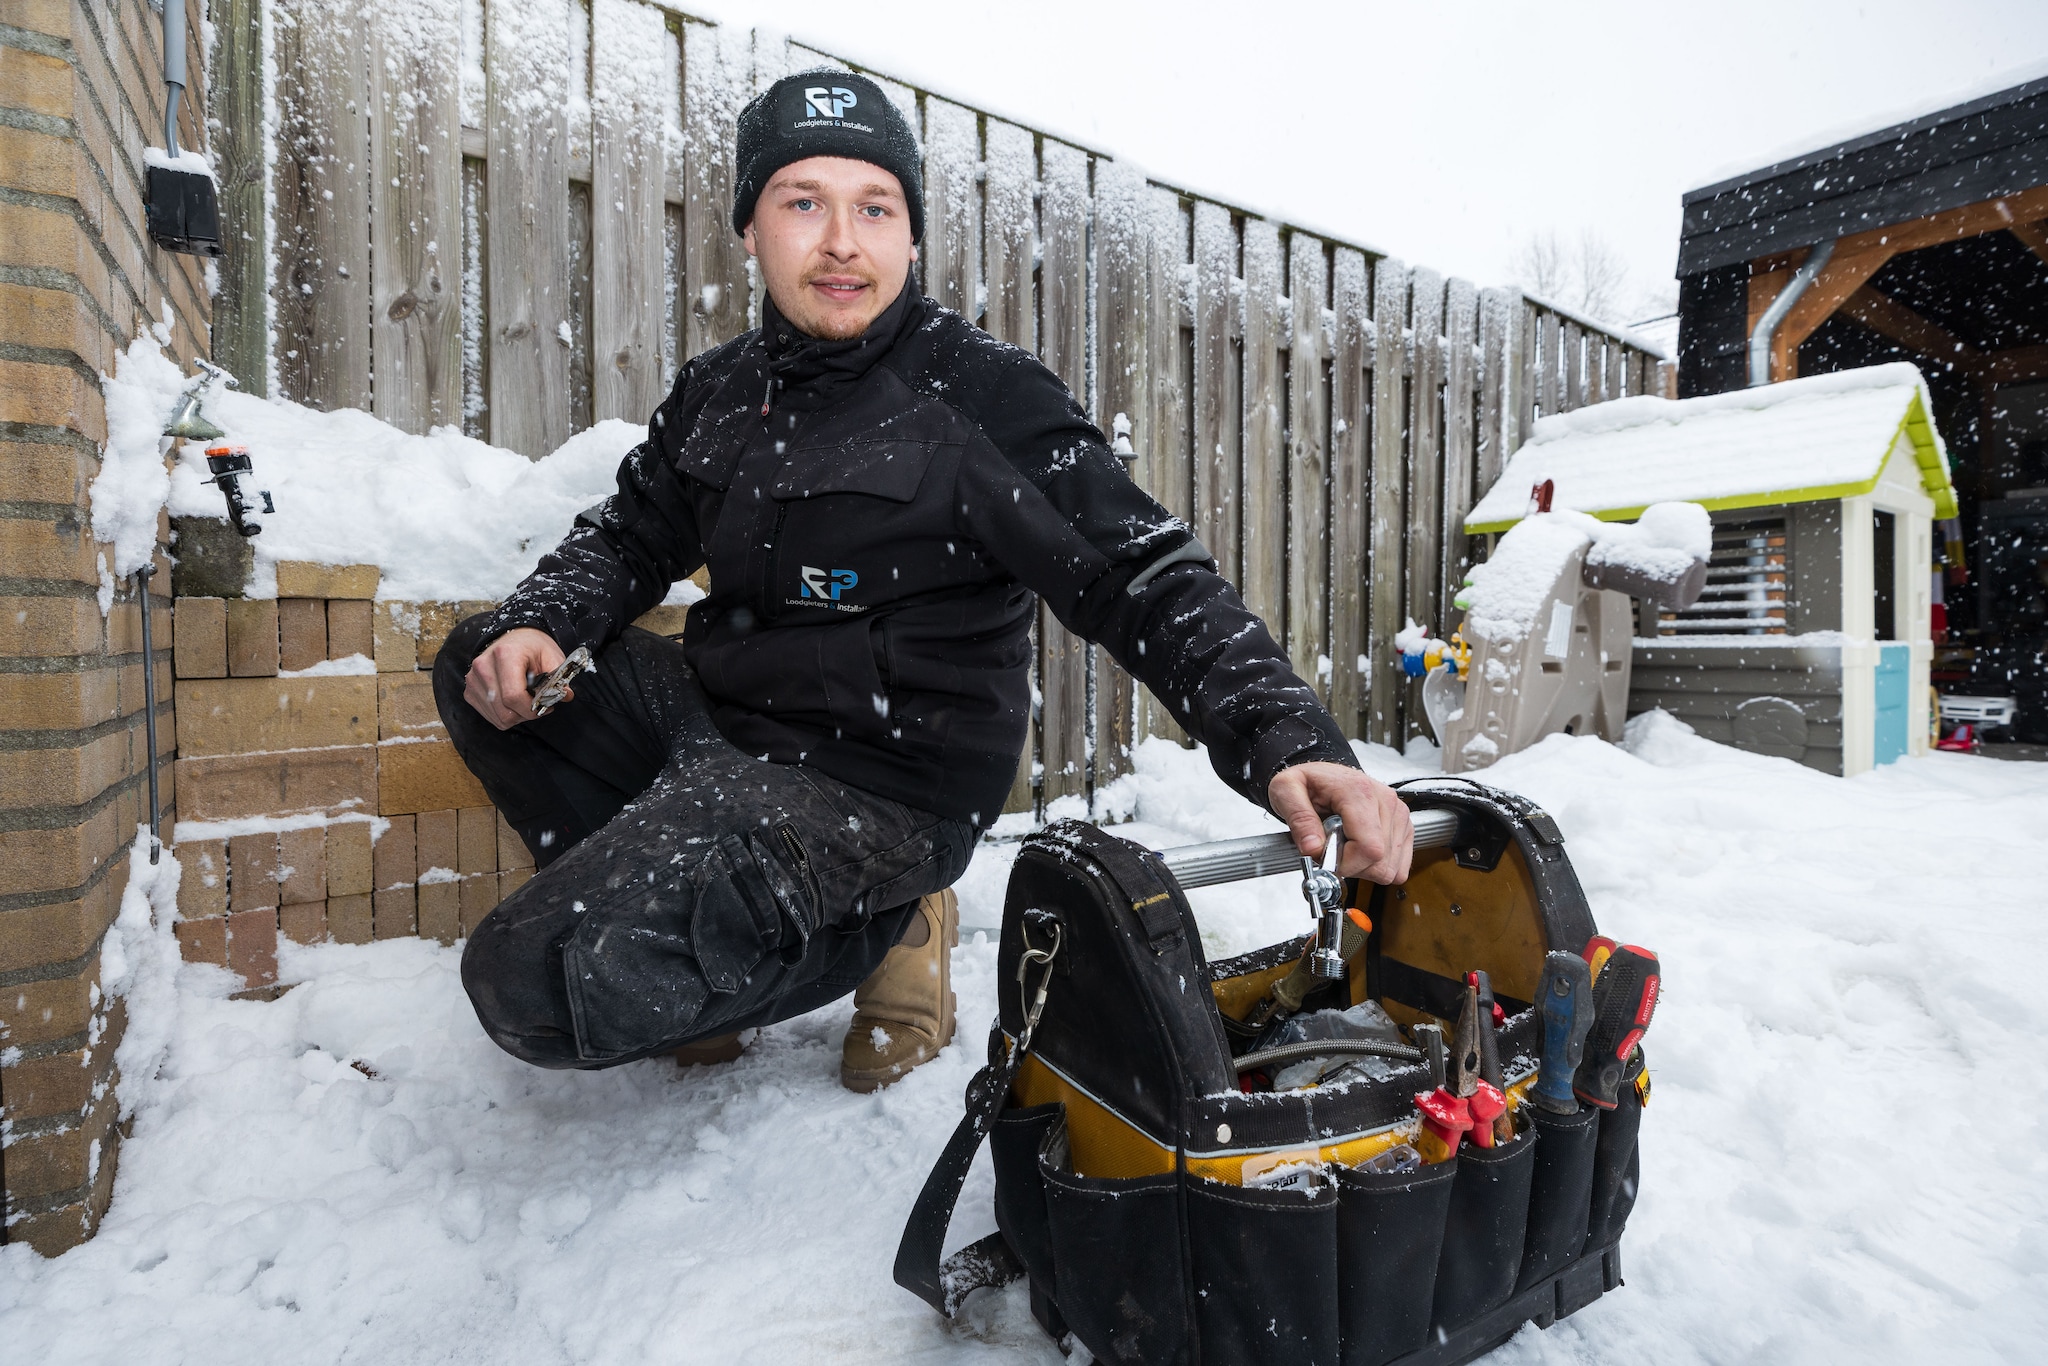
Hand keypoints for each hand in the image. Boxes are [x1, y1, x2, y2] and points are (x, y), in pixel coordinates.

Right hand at [464, 627, 568, 730]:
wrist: (515, 638)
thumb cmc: (533, 647)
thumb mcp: (552, 656)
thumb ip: (559, 678)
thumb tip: (566, 695)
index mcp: (505, 654)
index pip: (513, 696)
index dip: (532, 709)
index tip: (545, 706)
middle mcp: (483, 666)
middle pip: (504, 711)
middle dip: (526, 715)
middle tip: (538, 705)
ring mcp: (473, 679)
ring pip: (497, 717)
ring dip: (516, 716)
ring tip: (526, 702)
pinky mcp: (470, 689)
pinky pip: (489, 716)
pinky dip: (504, 715)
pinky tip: (513, 703)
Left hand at [1268, 761, 1412, 885]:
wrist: (1321, 775)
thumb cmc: (1307, 782)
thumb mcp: (1286, 791)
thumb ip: (1298, 819)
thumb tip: (1313, 849)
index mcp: (1360, 791)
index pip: (1369, 848)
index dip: (1345, 864)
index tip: (1325, 857)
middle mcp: (1385, 801)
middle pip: (1380, 862)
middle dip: (1351, 867)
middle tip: (1332, 849)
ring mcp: (1398, 814)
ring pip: (1390, 868)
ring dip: (1364, 867)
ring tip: (1345, 845)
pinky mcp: (1404, 826)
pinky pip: (1399, 866)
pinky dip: (1377, 866)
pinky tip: (1360, 849)